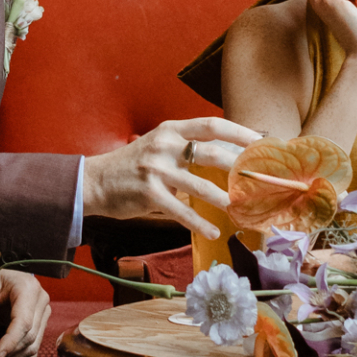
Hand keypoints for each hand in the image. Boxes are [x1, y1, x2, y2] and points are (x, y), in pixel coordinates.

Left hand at [0, 265, 49, 356]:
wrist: (6, 270)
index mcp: (29, 291)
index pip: (23, 323)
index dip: (10, 342)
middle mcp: (41, 304)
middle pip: (28, 338)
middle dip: (6, 353)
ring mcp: (43, 315)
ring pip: (32, 347)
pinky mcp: (40, 325)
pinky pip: (34, 349)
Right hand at [82, 118, 258, 229]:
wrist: (95, 181)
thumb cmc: (133, 166)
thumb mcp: (159, 145)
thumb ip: (187, 147)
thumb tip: (226, 155)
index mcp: (171, 130)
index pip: (211, 125)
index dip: (239, 132)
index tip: (261, 141)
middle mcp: (165, 145)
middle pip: (211, 153)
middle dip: (238, 167)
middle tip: (258, 179)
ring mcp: (156, 169)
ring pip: (199, 184)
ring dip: (223, 198)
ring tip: (239, 207)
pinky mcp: (149, 194)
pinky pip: (180, 211)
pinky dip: (199, 223)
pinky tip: (213, 231)